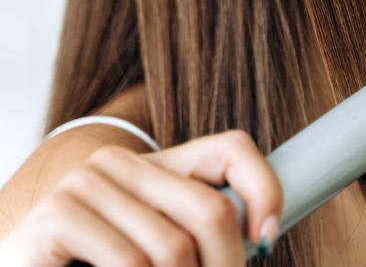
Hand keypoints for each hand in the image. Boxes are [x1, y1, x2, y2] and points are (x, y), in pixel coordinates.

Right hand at [0, 130, 281, 265]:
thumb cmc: (102, 265)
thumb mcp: (162, 247)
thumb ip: (201, 236)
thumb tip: (262, 241)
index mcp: (161, 166)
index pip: (233, 149)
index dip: (265, 190)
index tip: (267, 239)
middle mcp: (125, 163)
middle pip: (212, 210)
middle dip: (225, 266)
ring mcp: (88, 182)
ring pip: (172, 248)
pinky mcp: (58, 211)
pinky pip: (129, 260)